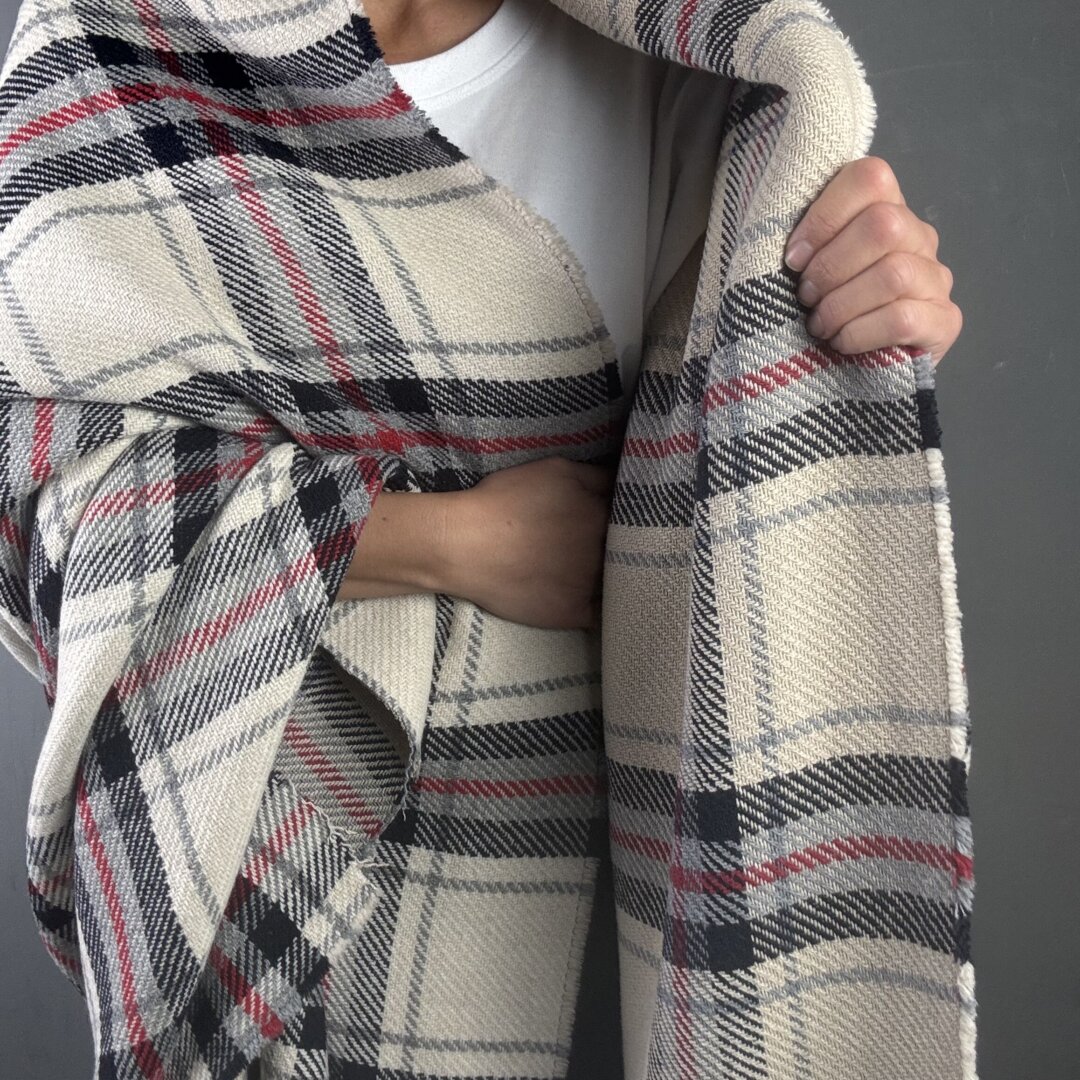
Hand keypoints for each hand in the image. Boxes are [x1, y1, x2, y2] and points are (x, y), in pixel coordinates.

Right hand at [444, 456, 614, 631]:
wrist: (463, 545)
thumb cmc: (503, 502)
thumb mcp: (555, 470)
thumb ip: (597, 476)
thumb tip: (623, 482)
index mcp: (602, 513)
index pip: (631, 514)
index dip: (626, 516)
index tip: (622, 518)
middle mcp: (603, 549)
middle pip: (628, 549)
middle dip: (625, 546)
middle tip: (613, 545)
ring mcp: (590, 585)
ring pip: (620, 582)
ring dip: (619, 577)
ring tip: (606, 574)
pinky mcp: (574, 613)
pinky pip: (603, 615)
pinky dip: (606, 610)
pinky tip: (600, 602)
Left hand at [783, 156, 961, 366]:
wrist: (850, 374)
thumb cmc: (820, 310)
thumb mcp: (806, 270)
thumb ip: (804, 243)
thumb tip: (781, 241)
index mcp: (884, 210)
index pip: (869, 178)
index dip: (824, 216)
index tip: (794, 259)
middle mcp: (918, 237)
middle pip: (884, 225)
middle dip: (830, 267)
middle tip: (806, 297)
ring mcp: (935, 279)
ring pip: (894, 273)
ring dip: (842, 304)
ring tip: (819, 325)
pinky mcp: (944, 321)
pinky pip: (903, 319)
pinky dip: (860, 333)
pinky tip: (841, 343)